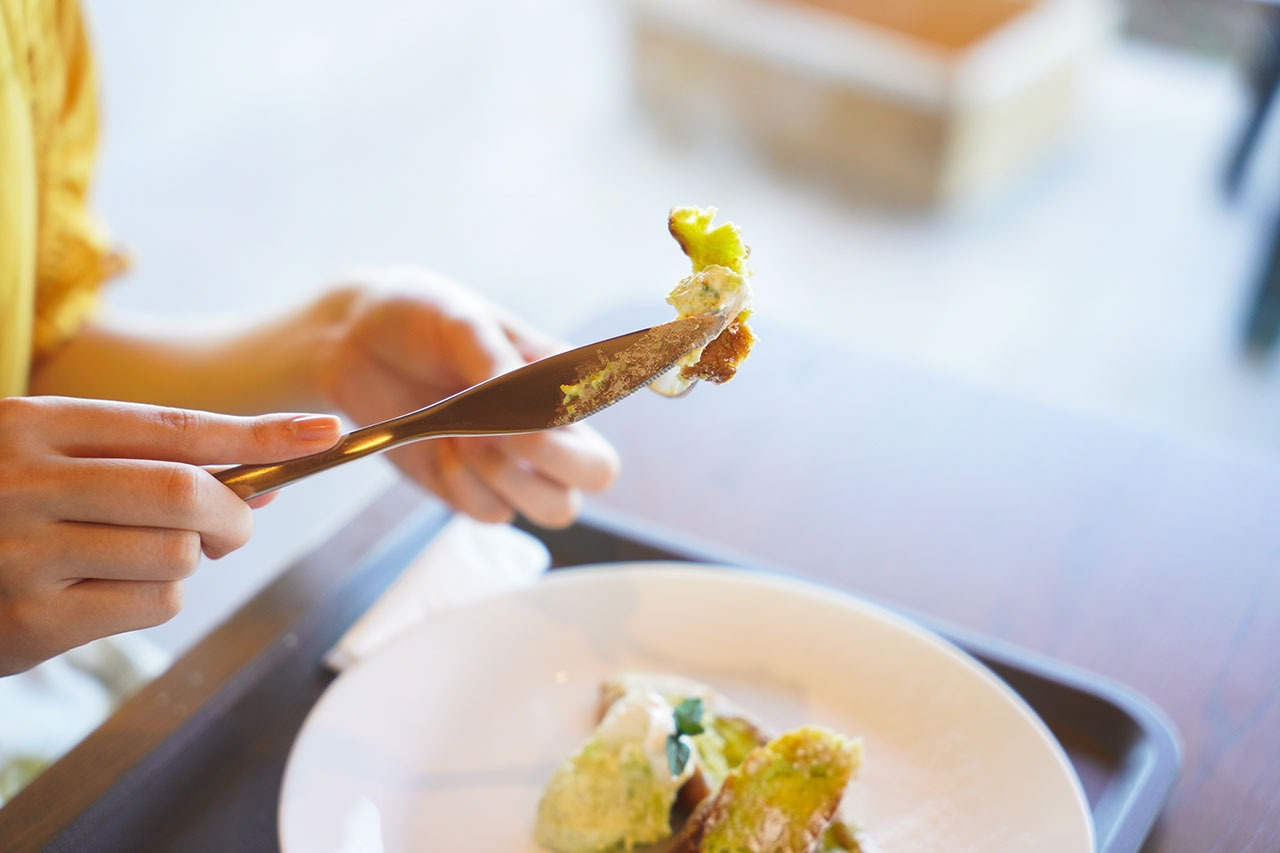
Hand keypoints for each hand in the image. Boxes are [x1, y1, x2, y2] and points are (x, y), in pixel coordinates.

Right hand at [0, 397, 340, 674]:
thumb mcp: (53, 459)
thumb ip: (147, 461)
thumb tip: (263, 477)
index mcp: (34, 424)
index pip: (176, 427)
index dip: (262, 431)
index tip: (325, 432)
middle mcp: (25, 481)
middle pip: (188, 493)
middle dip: (233, 514)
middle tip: (233, 526)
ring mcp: (23, 553)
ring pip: (177, 554)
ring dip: (186, 560)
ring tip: (137, 556)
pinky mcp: (30, 621)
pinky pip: (152, 605)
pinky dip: (158, 598)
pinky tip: (107, 591)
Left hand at [317, 269, 619, 526]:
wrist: (351, 340)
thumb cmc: (417, 315)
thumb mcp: (461, 322)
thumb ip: (498, 364)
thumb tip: (529, 408)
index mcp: (560, 376)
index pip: (603, 414)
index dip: (577, 426)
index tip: (524, 408)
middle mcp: (547, 424)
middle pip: (594, 476)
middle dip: (552, 464)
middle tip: (500, 434)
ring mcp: (511, 461)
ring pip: (551, 507)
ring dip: (506, 477)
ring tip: (462, 434)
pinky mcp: (469, 487)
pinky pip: (492, 512)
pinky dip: (467, 486)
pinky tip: (442, 447)